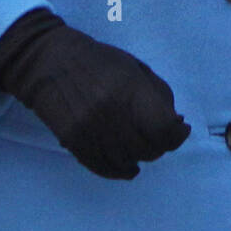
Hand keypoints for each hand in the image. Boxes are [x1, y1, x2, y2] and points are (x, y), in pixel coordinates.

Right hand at [0, 9, 190, 179]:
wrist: (51, 61)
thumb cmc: (99, 60)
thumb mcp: (136, 67)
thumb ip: (159, 94)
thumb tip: (177, 123)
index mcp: (129, 89)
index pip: (163, 129)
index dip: (177, 134)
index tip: (179, 129)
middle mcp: (110, 113)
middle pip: (148, 149)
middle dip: (159, 144)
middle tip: (158, 135)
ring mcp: (90, 130)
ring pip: (127, 162)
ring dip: (139, 158)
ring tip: (140, 146)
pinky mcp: (74, 142)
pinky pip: (103, 168)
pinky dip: (119, 170)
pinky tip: (126, 164)